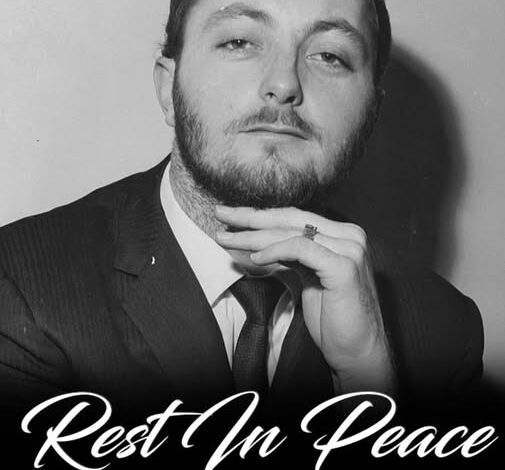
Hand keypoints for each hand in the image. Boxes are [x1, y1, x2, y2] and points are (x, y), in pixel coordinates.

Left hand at [215, 205, 395, 393]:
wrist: (357, 350)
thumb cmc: (332, 317)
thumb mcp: (307, 278)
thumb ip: (292, 257)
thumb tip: (259, 245)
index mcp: (341, 235)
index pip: (294, 216)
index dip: (260, 215)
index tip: (232, 217)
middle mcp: (349, 236)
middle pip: (290, 218)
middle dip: (250, 216)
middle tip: (220, 214)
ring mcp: (349, 249)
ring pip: (291, 232)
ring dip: (253, 235)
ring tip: (226, 239)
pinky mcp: (344, 267)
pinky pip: (302, 249)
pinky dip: (275, 250)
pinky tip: (255, 258)